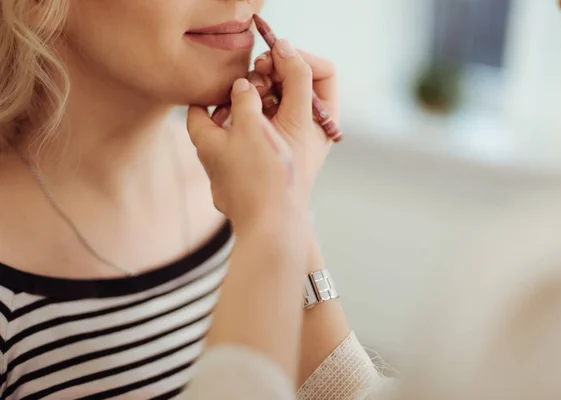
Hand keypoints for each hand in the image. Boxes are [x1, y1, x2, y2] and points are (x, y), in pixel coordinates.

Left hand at [188, 79, 295, 232]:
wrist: (273, 225)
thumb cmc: (261, 173)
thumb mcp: (251, 126)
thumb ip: (244, 100)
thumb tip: (240, 85)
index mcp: (206, 144)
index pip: (195, 112)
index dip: (205, 96)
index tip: (220, 86)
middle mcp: (211, 165)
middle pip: (213, 133)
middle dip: (228, 115)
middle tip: (249, 102)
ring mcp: (227, 186)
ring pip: (231, 153)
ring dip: (245, 138)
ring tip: (266, 127)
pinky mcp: (244, 200)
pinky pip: (246, 172)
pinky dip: (255, 160)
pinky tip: (273, 159)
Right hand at [212, 41, 339, 199]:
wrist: (262, 224)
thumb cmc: (269, 176)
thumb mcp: (276, 121)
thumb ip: (283, 81)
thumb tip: (280, 49)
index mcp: (322, 117)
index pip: (320, 69)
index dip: (294, 57)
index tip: (266, 60)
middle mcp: (308, 122)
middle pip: (293, 78)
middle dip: (267, 73)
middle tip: (249, 80)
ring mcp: (284, 132)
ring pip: (269, 94)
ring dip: (248, 92)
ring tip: (230, 102)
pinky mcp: (263, 142)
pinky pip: (254, 113)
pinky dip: (240, 109)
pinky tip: (221, 116)